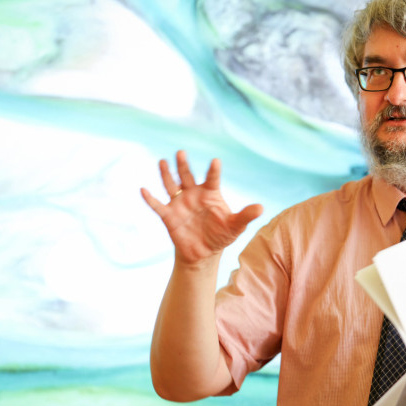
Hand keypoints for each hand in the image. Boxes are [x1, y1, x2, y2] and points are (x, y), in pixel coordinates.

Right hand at [140, 151, 263, 264]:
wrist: (203, 252)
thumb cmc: (221, 235)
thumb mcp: (235, 226)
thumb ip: (246, 216)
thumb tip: (261, 208)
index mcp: (210, 194)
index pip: (212, 179)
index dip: (213, 171)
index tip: (215, 161)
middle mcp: (193, 194)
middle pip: (187, 176)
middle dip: (184, 165)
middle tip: (181, 152)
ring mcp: (180, 204)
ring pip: (171, 185)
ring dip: (166, 174)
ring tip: (163, 161)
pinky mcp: (169, 216)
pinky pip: (158, 206)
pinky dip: (150, 199)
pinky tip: (143, 190)